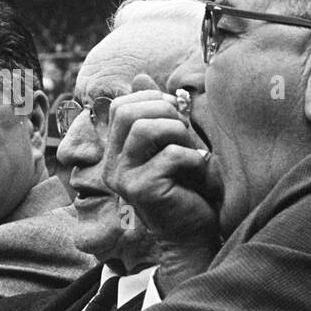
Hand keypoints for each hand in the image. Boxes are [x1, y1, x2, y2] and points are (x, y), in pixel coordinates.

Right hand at [102, 74, 219, 260]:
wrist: (193, 235)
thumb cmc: (186, 189)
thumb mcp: (170, 143)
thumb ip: (156, 113)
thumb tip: (139, 76)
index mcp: (116, 151)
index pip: (120, 106)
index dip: (152, 99)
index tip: (177, 114)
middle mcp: (112, 164)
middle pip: (127, 111)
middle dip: (165, 112)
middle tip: (185, 132)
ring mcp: (123, 178)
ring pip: (144, 128)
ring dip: (177, 132)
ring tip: (191, 150)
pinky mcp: (140, 190)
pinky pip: (169, 155)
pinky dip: (192, 157)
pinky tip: (199, 169)